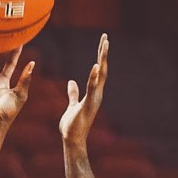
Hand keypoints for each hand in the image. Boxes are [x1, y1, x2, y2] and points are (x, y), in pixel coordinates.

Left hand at [60, 34, 108, 148]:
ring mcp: (94, 99)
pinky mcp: (88, 105)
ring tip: (104, 46)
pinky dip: (94, 77)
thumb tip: (71, 82)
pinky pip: (92, 89)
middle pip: (101, 70)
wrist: (72, 139)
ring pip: (100, 76)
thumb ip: (73, 93)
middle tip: (106, 38)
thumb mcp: (72, 104)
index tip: (102, 42)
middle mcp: (97, 94)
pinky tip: (96, 66)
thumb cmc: (72, 125)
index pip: (98, 71)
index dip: (100, 56)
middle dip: (103, 53)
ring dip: (102, 60)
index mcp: (93, 92)